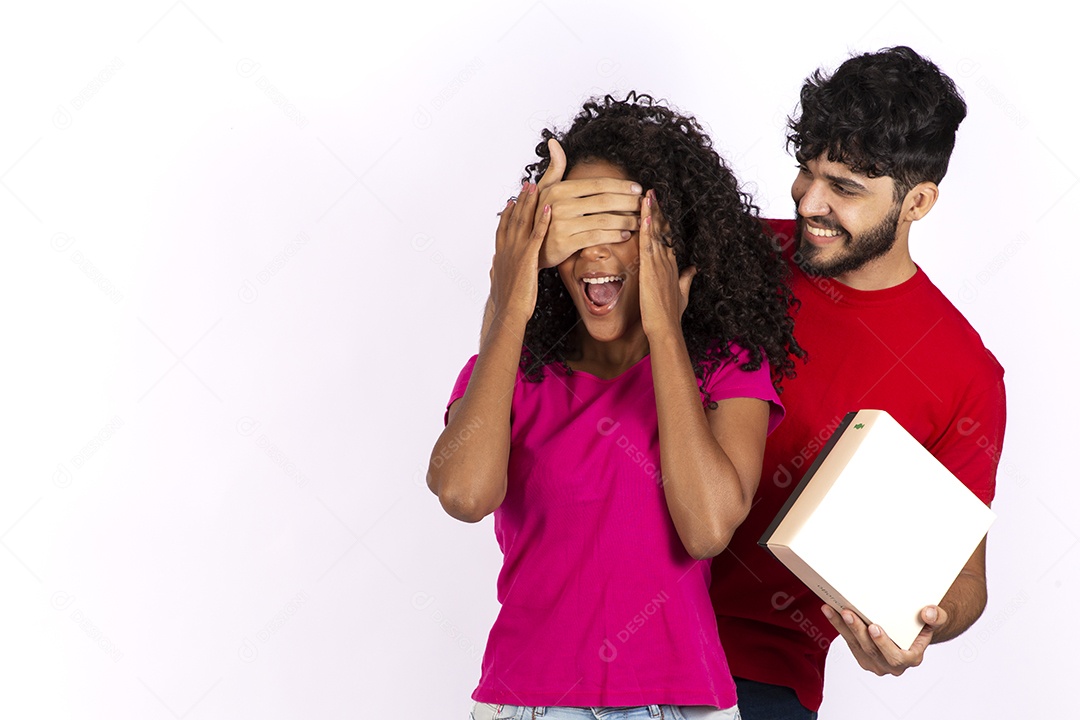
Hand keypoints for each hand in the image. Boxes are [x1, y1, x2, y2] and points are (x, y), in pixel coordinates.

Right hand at [490, 181, 551, 324]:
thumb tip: (493, 266)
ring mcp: (517, 251)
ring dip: (530, 202)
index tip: (511, 201)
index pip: (503, 229)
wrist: (508, 311)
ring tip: (535, 187)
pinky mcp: (528, 257)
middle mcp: (506, 249)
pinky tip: (549, 208)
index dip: (507, 213)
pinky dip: (542, 220)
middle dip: (521, 200)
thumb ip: (497, 271)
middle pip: (513, 219)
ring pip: (523, 221)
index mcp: (500, 255)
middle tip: (526, 184)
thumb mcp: (499, 283)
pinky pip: (537, 235)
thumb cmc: (506, 302)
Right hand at [533, 138, 642, 267]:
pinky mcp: (565, 243)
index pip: (598, 184)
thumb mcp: (544, 190)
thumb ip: (554, 167)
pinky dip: (614, 236)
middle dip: (628, 202)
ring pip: (604, 220)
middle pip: (605, 201)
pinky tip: (625, 235)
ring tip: (638, 221)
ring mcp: (562, 224)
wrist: (529, 248)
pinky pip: (597, 237)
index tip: (638, 188)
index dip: (621, 186)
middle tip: (643, 204)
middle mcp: (560, 205)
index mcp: (559, 189)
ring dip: (626, 220)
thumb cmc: (540, 217)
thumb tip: (553, 141)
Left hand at [638, 189, 694, 339]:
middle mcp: (668, 261)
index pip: (667, 237)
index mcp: (672, 265)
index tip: (658, 206)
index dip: (663, 221)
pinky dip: (648, 228)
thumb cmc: (671, 314)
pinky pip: (649, 244)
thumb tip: (693, 268)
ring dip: (652, 212)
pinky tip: (645, 214)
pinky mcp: (651, 269)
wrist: (666, 327)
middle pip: (662, 230)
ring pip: (656, 233)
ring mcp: (660, 264)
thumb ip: (687, 279)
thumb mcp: (682, 293)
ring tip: (648, 194)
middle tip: (652, 191)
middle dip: (658, 210)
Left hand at [822, 604, 947, 675]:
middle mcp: (892, 664)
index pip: (896, 656)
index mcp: (911, 658)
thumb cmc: (922, 625)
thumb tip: (928, 613)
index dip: (883, 643)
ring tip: (833, 609)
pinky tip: (830, 611)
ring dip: (843, 627)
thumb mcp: (936, 619)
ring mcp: (875, 661)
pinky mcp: (862, 655)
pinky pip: (849, 641)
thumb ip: (936, 617)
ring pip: (856, 645)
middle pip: (871, 650)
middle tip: (849, 614)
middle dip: (858, 631)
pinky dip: (838, 626)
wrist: (913, 631)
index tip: (874, 627)